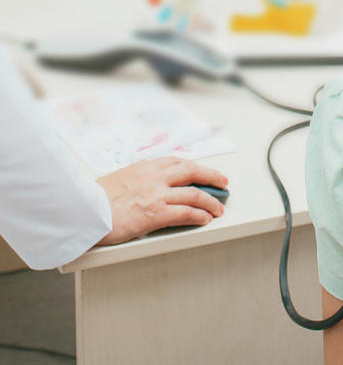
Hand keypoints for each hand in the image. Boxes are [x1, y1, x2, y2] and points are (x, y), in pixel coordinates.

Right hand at [96, 156, 228, 245]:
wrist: (82, 213)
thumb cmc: (92, 201)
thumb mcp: (116, 180)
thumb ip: (134, 180)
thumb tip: (141, 187)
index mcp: (144, 168)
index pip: (176, 162)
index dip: (194, 166)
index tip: (202, 170)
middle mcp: (154, 177)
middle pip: (192, 171)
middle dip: (212, 176)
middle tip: (222, 182)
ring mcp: (157, 194)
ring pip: (195, 193)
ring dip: (211, 200)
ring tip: (219, 207)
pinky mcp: (156, 213)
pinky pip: (186, 212)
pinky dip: (200, 215)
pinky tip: (206, 219)